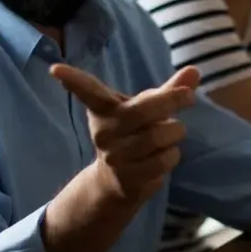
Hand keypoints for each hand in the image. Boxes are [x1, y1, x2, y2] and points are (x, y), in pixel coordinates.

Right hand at [51, 65, 200, 203]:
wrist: (115, 183)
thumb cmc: (133, 134)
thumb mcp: (146, 109)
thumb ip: (169, 90)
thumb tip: (195, 71)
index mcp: (104, 109)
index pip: (88, 91)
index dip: (73, 80)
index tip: (55, 69)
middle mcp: (104, 132)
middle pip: (144, 110)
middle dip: (172, 100)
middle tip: (188, 97)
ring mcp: (114, 156)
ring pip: (161, 135)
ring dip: (175, 132)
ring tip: (169, 134)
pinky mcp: (127, 178)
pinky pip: (165, 159)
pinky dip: (173, 155)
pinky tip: (163, 156)